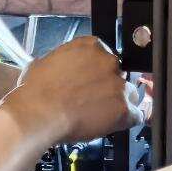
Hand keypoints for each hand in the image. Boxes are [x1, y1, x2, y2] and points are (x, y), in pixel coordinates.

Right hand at [6, 35, 130, 145]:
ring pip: (129, 95)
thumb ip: (66, 61)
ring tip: (98, 116)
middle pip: (119, 74)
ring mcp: (118, 84)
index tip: (92, 83)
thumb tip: (65, 69)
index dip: (99, 73)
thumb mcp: (45, 62)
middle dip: (109, 88)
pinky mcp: (124, 108)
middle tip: (92, 101)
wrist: (38, 113)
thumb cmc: (36, 91)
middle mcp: (109, 61)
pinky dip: (124, 122)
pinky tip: (108, 125)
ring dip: (118, 105)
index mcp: (91, 46)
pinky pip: (135, 116)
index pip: (105, 57)